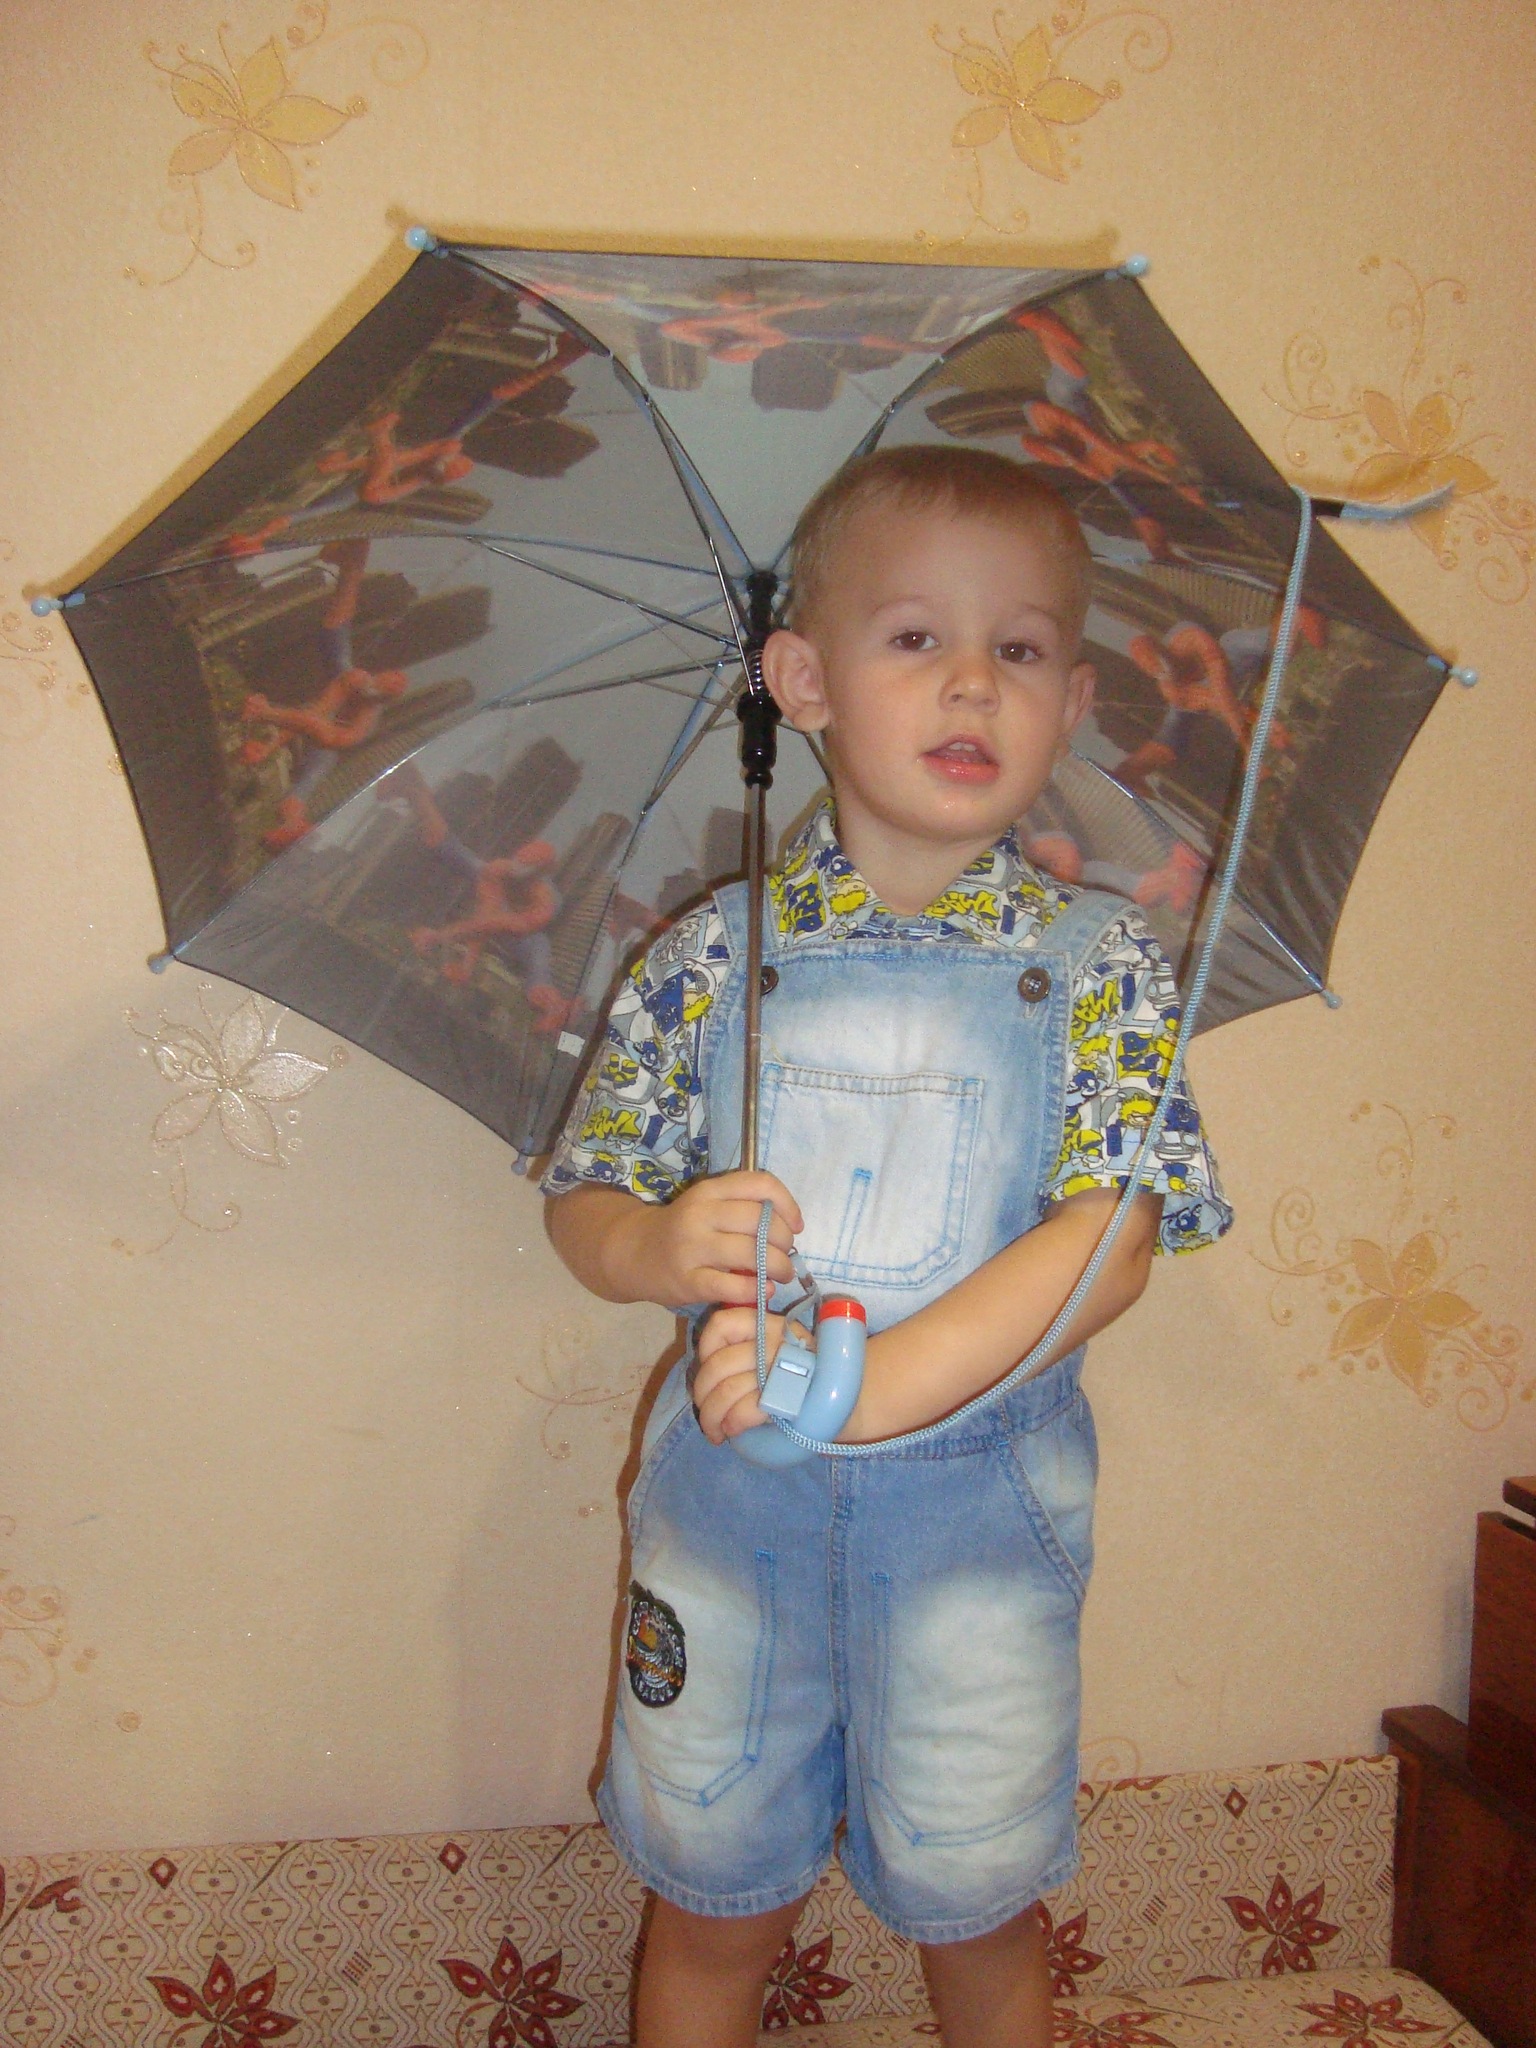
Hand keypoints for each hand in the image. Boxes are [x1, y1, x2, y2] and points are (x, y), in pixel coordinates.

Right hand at [641, 1171, 803, 1309]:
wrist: (633, 1253)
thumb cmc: (683, 1229)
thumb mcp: (707, 1204)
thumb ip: (741, 1205)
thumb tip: (789, 1224)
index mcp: (709, 1190)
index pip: (760, 1184)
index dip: (788, 1204)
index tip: (796, 1225)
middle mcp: (700, 1214)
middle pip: (760, 1220)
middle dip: (784, 1240)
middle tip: (786, 1254)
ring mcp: (692, 1248)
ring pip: (751, 1253)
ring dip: (778, 1266)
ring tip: (782, 1274)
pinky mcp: (687, 1282)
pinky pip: (732, 1286)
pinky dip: (756, 1289)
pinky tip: (764, 1290)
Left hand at [692, 1304, 788, 1443]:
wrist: (844, 1400)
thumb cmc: (801, 1376)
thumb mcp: (776, 1348)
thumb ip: (745, 1348)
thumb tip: (703, 1369)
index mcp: (767, 1324)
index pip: (721, 1324)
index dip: (704, 1348)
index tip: (706, 1367)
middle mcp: (774, 1341)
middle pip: (718, 1365)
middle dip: (702, 1394)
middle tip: (705, 1412)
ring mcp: (782, 1368)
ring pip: (727, 1390)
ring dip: (711, 1416)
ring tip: (714, 1429)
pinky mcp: (789, 1397)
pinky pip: (745, 1410)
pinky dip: (732, 1423)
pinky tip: (732, 1430)